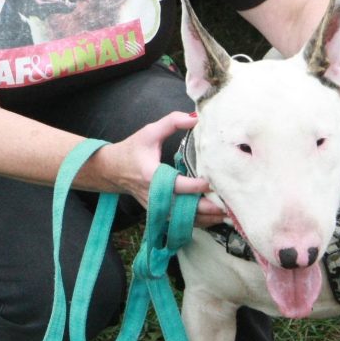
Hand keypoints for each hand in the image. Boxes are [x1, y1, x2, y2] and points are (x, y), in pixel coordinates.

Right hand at [89, 111, 219, 225]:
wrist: (112, 170)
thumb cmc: (132, 150)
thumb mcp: (149, 132)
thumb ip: (171, 122)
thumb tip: (195, 118)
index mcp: (151, 176)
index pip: (176, 185)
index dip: (195, 186)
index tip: (211, 182)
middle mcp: (154, 196)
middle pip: (183, 208)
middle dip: (205, 208)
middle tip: (227, 206)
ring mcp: (156, 207)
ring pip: (183, 219)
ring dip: (204, 218)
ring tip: (225, 215)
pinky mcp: (159, 213)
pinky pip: (179, 221)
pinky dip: (197, 222)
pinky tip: (213, 219)